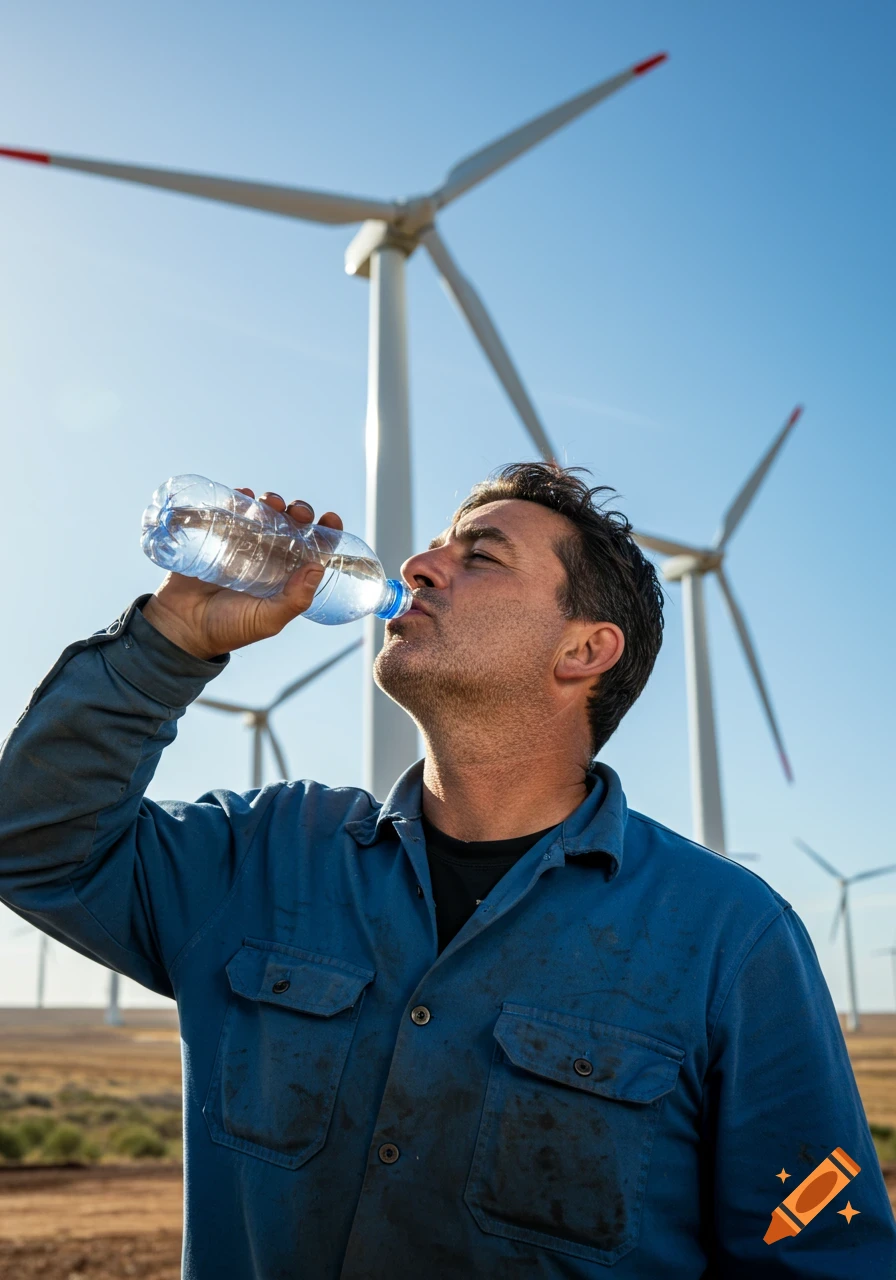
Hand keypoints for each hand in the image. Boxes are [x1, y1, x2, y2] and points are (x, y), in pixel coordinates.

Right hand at [142, 491, 343, 659]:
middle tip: (297, 512)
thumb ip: (293, 601)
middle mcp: (269, 557)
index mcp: (287, 575)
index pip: (313, 548)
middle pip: (291, 525)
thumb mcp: (267, 620)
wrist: (183, 627)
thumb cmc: (229, 628)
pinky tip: (242, 494)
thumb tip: (317, 568)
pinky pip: (231, 511)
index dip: (326, 531)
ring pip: (264, 514)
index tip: (330, 519)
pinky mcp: (217, 536)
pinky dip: (238, 498)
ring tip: (269, 502)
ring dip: (271, 502)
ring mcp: (243, 544)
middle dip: (298, 512)